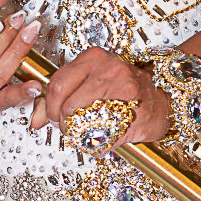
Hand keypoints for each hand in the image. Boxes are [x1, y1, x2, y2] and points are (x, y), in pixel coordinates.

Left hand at [29, 46, 172, 145]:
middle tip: (66, 129)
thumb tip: (36, 119)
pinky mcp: (135, 110)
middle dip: (60, 121)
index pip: (57, 83)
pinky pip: (105, 133)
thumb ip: (62, 97)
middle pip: (65, 101)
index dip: (49, 107)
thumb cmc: (125, 90)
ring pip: (82, 117)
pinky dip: (97, 143)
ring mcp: (123, 87)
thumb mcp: (91, 83)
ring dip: (76, 133)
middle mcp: (108, 67)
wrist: (163, 98)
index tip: (52, 117)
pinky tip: (100, 140)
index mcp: (93, 58)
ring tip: (83, 134)